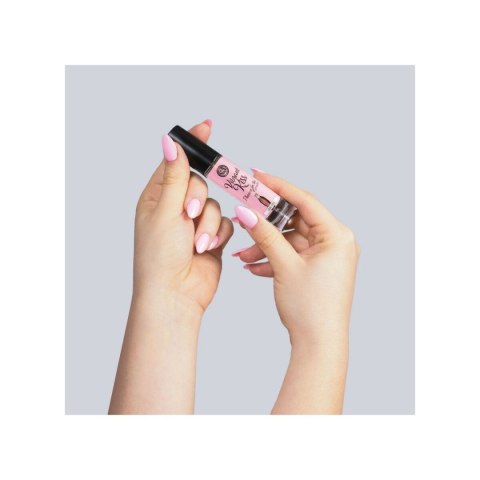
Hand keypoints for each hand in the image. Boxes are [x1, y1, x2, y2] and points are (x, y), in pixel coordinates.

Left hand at [134, 120, 233, 314]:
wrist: (175, 293)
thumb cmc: (159, 256)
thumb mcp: (165, 211)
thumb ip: (175, 177)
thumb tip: (169, 143)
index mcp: (157, 198)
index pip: (176, 163)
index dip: (191, 146)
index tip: (206, 127)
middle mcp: (176, 208)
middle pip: (200, 183)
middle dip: (198, 201)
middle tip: (188, 215)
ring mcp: (194, 223)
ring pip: (215, 205)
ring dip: (208, 224)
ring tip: (197, 243)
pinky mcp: (212, 237)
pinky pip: (225, 222)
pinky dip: (219, 234)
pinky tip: (208, 248)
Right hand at [233, 171, 359, 412]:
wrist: (318, 344)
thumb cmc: (311, 308)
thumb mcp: (285, 265)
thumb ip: (265, 235)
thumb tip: (246, 212)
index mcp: (336, 236)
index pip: (304, 201)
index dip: (278, 187)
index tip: (257, 176)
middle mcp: (335, 242)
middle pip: (294, 220)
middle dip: (266, 223)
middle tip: (244, 213)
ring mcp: (326, 256)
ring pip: (289, 240)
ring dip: (265, 245)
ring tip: (243, 254)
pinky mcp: (317, 268)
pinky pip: (292, 255)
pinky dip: (273, 258)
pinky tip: (253, 266)